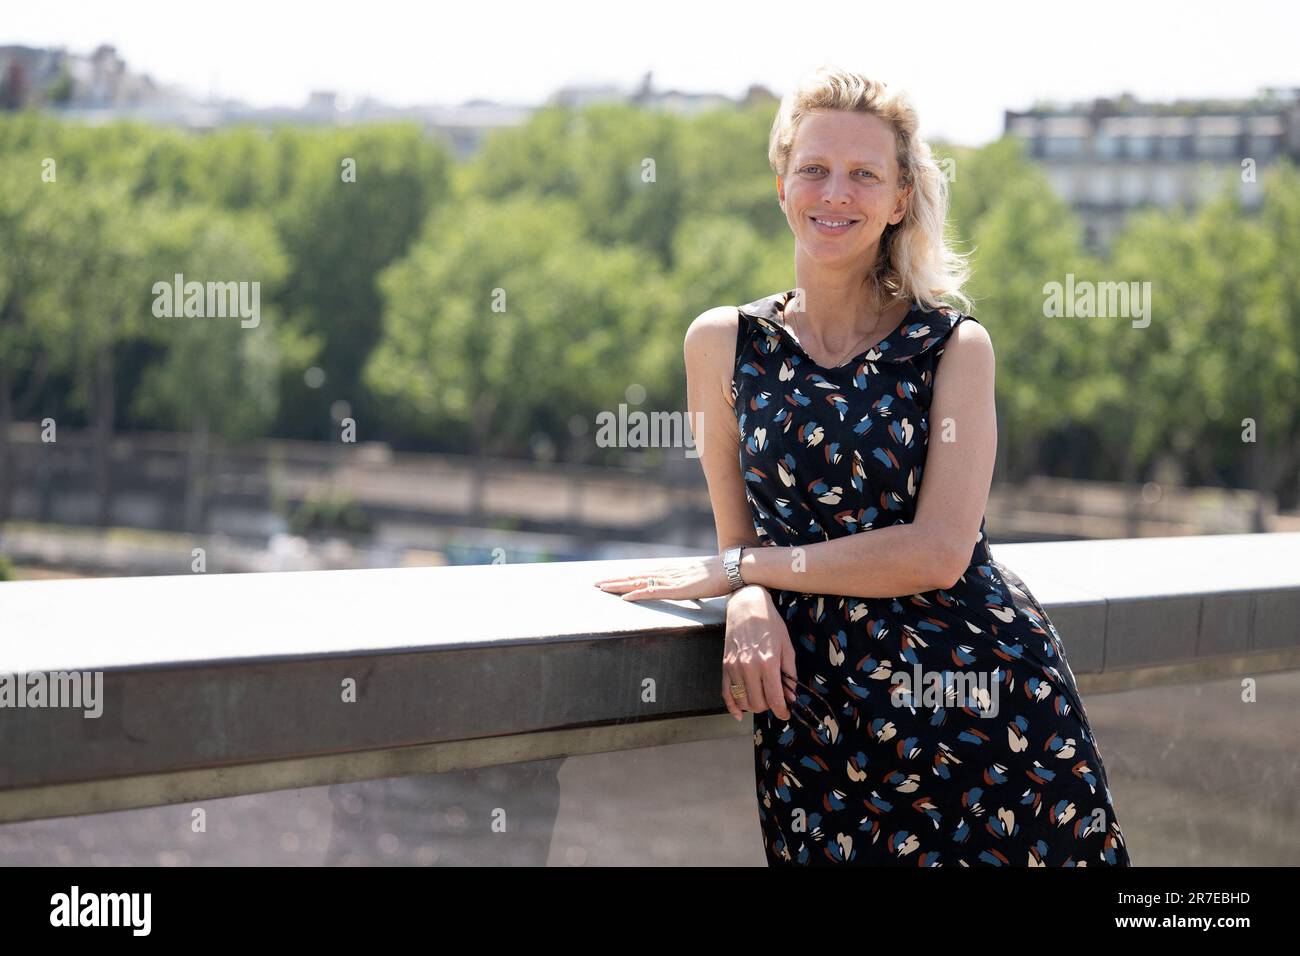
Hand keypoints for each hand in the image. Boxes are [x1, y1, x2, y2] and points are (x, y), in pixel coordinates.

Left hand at [593, 555, 729, 601]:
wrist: (734, 567)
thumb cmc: (722, 575)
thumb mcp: (701, 581)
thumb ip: (691, 585)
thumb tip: (689, 589)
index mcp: (672, 573)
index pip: (644, 575)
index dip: (626, 578)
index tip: (611, 580)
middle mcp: (668, 574)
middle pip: (637, 577)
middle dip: (615, 580)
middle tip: (596, 583)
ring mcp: (673, 581)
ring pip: (640, 583)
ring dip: (620, 586)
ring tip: (602, 588)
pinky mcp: (680, 590)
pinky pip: (655, 593)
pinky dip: (638, 594)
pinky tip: (626, 598)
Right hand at [721, 586, 794, 722]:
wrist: (746, 605)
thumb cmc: (770, 623)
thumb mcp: (787, 646)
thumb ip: (789, 673)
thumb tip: (791, 697)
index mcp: (768, 662)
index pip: (774, 699)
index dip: (782, 711)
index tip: (786, 714)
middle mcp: (749, 667)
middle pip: (758, 704)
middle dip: (768, 707)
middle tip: (775, 700)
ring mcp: (734, 667)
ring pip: (743, 701)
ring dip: (753, 705)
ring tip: (761, 698)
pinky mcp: (724, 665)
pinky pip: (726, 693)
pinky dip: (732, 706)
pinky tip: (739, 714)